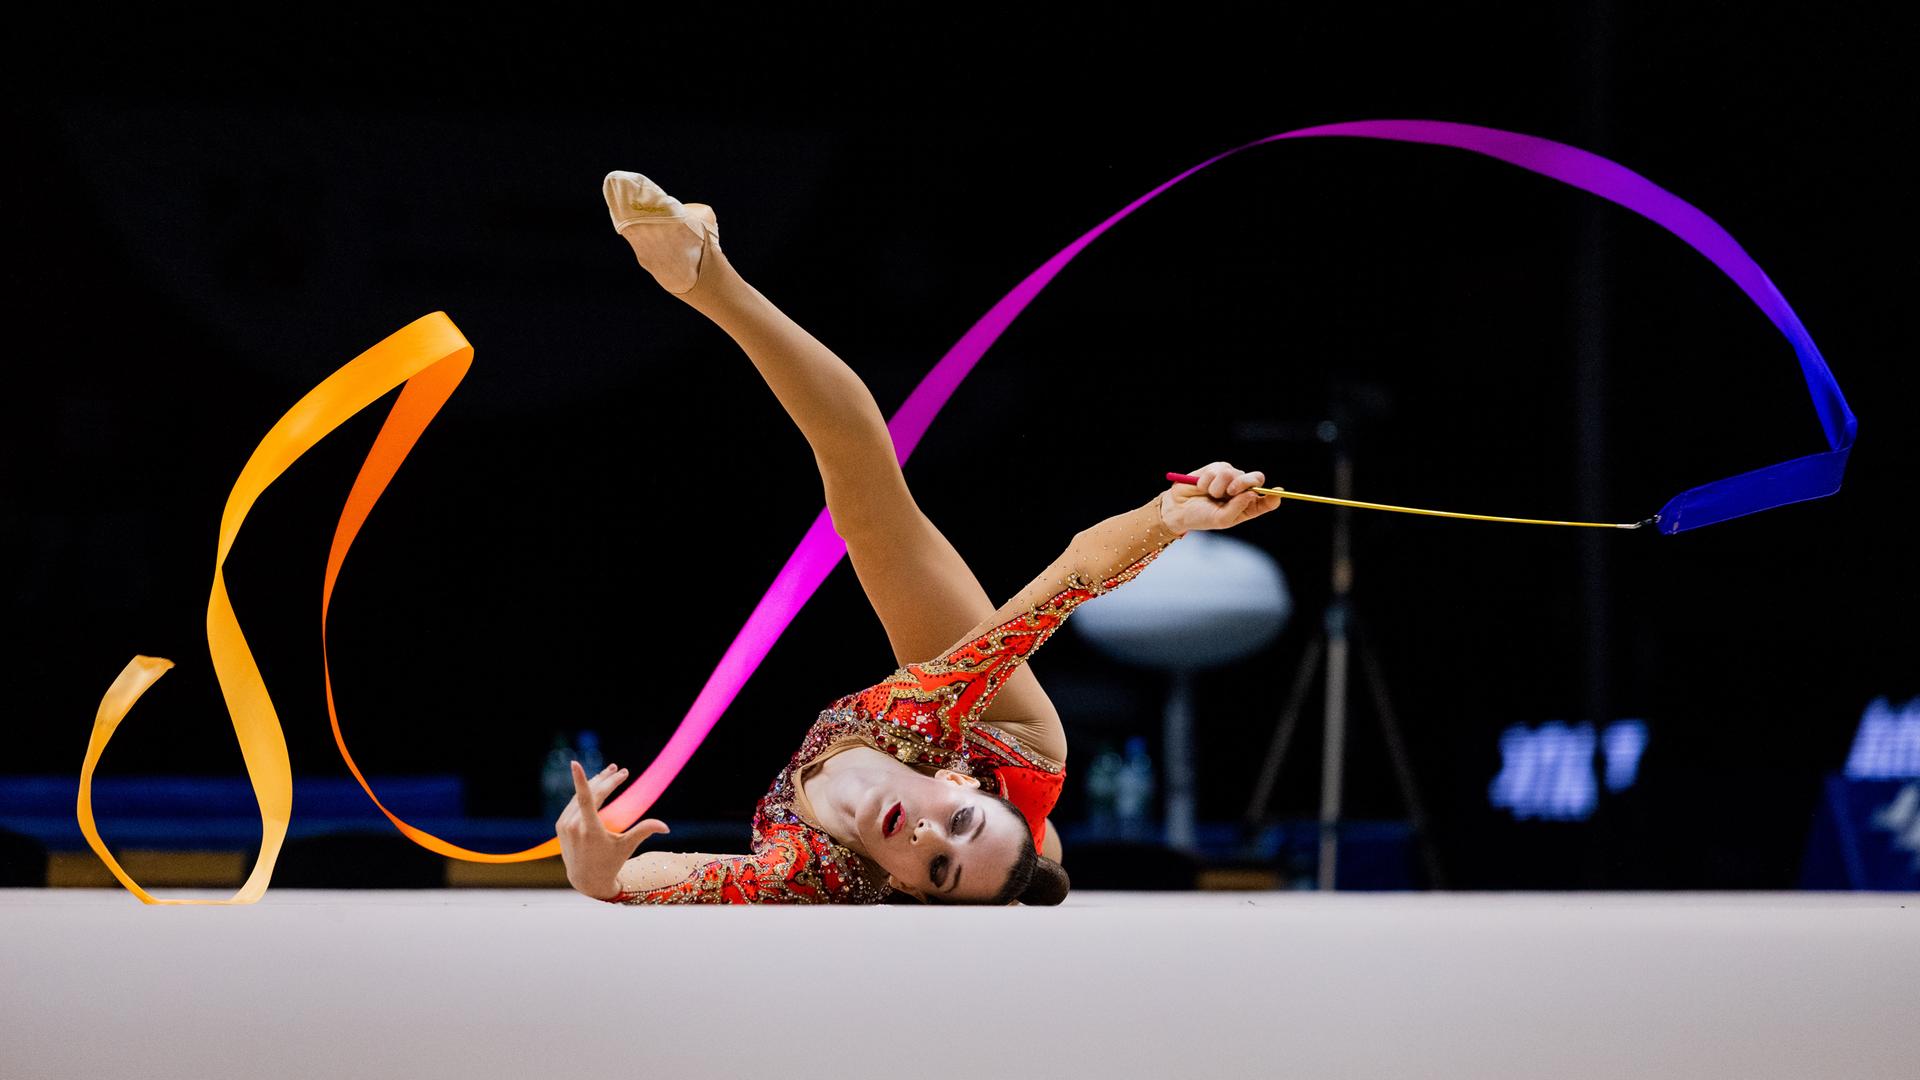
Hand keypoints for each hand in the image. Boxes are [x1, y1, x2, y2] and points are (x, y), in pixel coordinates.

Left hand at [554, 760, 669, 899]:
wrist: (586, 879)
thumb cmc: (610, 862)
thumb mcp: (627, 847)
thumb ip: (644, 831)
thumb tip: (666, 827)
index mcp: (590, 830)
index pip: (584, 800)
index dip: (581, 780)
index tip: (575, 764)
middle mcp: (575, 826)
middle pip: (591, 794)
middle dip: (607, 780)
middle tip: (622, 770)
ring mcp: (565, 825)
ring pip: (580, 796)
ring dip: (596, 783)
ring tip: (612, 772)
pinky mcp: (560, 825)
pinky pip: (574, 803)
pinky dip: (585, 793)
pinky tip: (598, 786)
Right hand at [1161, 461, 1281, 533]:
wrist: (1178, 507)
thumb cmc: (1201, 517)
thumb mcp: (1221, 520)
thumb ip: (1238, 508)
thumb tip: (1252, 494)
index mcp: (1247, 507)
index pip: (1267, 500)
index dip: (1274, 496)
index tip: (1278, 491)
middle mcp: (1242, 491)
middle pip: (1256, 479)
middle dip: (1245, 482)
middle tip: (1230, 492)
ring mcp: (1231, 478)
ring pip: (1234, 472)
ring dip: (1218, 486)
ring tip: (1209, 494)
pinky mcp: (1217, 468)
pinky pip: (1218, 468)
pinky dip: (1208, 480)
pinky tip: (1201, 486)